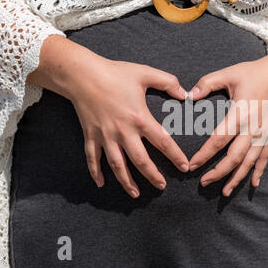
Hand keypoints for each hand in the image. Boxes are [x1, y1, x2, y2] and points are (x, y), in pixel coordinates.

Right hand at [28, 35, 189, 197]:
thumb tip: (185, 93)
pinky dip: (95, 172)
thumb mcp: (145, 73)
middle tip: (162, 186)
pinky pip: (92, 158)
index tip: (184, 168)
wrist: (82, 74)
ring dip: (126, 181)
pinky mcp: (91, 136)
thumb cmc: (115, 73)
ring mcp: (105, 136)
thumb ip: (168, 82)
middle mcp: (123, 132)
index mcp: (140, 118)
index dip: (175, 156)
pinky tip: (101, 184)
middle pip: (141, 161)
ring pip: (117, 165)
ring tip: (136, 194)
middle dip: (153, 176)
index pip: (162, 142)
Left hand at [188, 34, 267, 196]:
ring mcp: (264, 133)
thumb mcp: (230, 73)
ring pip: (250, 162)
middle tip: (203, 183)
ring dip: (237, 178)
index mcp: (240, 113)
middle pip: (234, 157)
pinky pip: (264, 157)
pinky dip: (259, 171)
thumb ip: (207, 83)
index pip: (219, 140)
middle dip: (218, 173)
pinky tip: (253, 184)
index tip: (191, 165)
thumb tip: (188, 95)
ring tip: (225, 192)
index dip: (204, 155)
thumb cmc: (255, 72)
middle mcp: (253, 128)